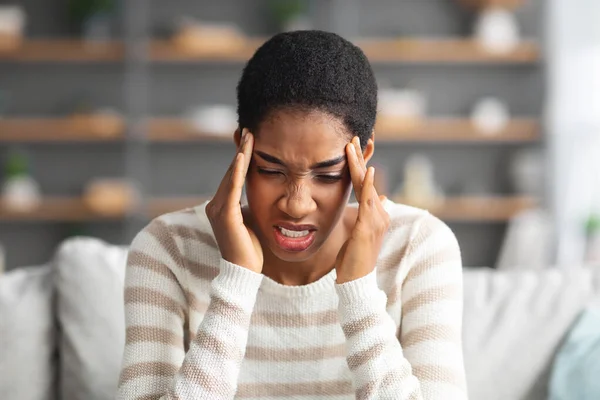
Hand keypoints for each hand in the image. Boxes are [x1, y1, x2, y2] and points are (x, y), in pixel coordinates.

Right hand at [206, 129, 263, 272]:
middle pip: (230, 172)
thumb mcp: (251, 220)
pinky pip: (231, 188)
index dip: (242, 157)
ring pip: (230, 176)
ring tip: (249, 136)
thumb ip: (250, 205)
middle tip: (249, 129)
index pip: (233, 176)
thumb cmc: (251, 249)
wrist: (244, 272)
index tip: (250, 138)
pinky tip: (243, 156)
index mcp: (222, 206)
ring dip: (241, 155)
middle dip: (241, 150)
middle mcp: (215, 205)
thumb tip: (262, 191)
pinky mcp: (224, 215)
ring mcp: (217, 209)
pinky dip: (237, 171)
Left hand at [335, 137, 389, 283]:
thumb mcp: (359, 234)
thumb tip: (380, 200)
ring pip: (366, 185)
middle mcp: (379, 214)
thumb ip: (366, 216)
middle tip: (352, 136)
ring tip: (351, 145)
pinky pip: (369, 201)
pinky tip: (367, 170)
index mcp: (375, 214)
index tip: (351, 146)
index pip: (365, 184)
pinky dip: (368, 184)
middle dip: (359, 157)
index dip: (359, 165)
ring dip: (359, 164)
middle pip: (367, 180)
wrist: (355, 282)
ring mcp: (376, 220)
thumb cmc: (353, 260)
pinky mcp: (368, 227)